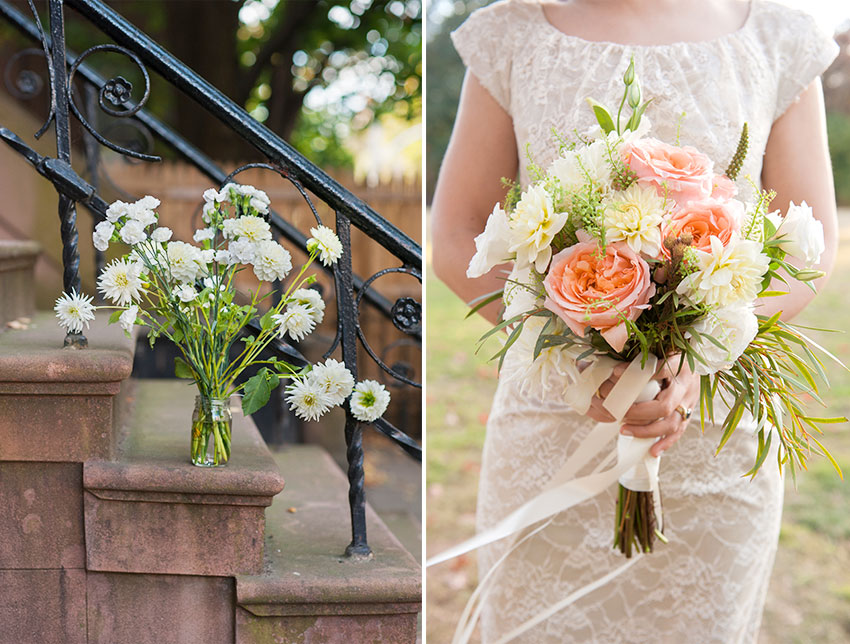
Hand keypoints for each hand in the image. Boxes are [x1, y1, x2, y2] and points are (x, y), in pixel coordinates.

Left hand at [585, 359, 699, 455]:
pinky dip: (665, 443)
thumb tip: (614, 367)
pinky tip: (652, 451)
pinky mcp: (688, 414)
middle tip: (619, 412)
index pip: (659, 370)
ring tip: (623, 429)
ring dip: (646, 430)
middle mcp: (686, 387)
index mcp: (679, 367)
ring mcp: (689, 403)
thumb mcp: (662, 349)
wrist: (699, 362)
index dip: (637, 374)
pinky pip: (678, 433)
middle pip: (664, 406)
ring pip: (671, 424)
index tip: (614, 372)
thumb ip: (644, 357)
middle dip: (638, 412)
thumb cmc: (673, 355)